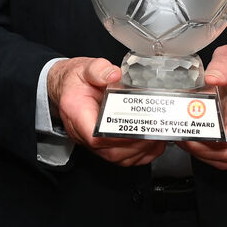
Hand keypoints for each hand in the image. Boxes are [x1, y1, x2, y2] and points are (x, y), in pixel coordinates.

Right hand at [47, 57, 165, 166]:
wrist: (68, 87)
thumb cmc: (76, 80)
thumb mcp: (85, 68)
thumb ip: (98, 69)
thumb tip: (114, 74)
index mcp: (77, 113)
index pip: (95, 137)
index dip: (118, 138)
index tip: (137, 130)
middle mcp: (82, 132)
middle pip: (110, 151)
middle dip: (136, 145)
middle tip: (156, 131)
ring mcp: (92, 142)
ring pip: (117, 157)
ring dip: (140, 151)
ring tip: (158, 136)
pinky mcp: (102, 144)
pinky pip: (120, 158)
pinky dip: (139, 155)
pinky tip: (153, 145)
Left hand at [179, 42, 226, 169]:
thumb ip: (222, 65)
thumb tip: (211, 77)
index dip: (220, 141)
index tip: (199, 134)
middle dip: (203, 151)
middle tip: (182, 137)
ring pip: (222, 157)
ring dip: (201, 154)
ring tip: (181, 139)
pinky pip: (218, 152)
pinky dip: (202, 152)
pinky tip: (188, 138)